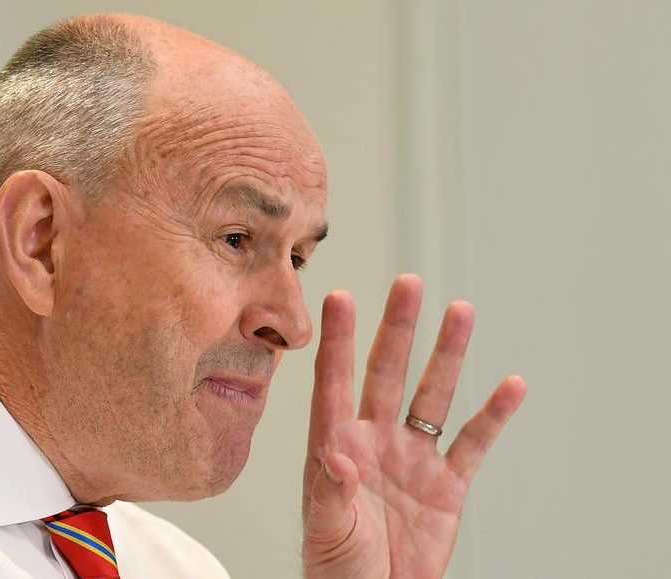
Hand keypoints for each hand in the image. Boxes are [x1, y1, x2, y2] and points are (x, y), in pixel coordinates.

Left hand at [302, 274, 525, 577]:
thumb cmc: (339, 566)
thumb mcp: (328, 529)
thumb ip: (332, 491)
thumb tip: (336, 455)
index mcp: (337, 445)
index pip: (335, 381)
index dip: (339, 340)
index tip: (340, 297)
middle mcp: (375, 439)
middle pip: (387, 372)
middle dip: (398, 329)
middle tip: (409, 284)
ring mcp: (412, 457)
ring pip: (432, 394)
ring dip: (447, 354)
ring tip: (461, 311)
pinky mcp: (447, 483)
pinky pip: (473, 441)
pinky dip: (492, 415)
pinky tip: (510, 384)